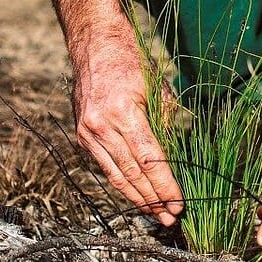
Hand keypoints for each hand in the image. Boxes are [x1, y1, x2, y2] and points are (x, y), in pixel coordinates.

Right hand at [71, 42, 182, 225]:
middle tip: (171, 218)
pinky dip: (122, 182)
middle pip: (131, 174)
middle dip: (153, 200)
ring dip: (137, 198)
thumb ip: (166, 123)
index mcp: (123, 112)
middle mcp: (101, 125)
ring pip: (115, 175)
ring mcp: (87, 132)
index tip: (179, 203)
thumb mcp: (157, 87)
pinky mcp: (81, 135)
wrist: (94, 43)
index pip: (149, 159)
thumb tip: (178, 156)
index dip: (165, 185)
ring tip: (156, 214)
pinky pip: (105, 166)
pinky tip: (137, 194)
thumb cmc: (131, 61)